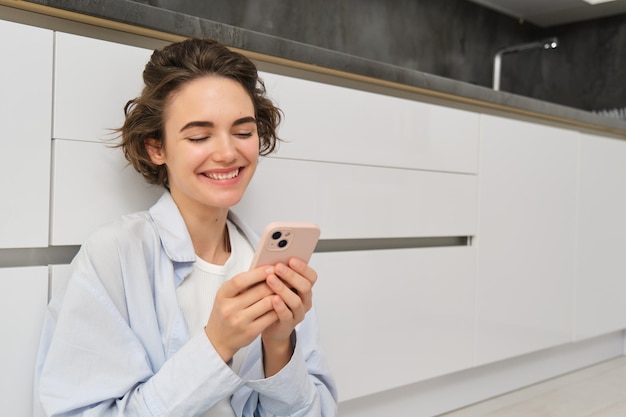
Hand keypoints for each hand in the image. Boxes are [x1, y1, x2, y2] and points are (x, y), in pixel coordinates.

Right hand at [204, 267, 277, 361]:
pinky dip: (279, 308)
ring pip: (267, 303)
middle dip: (275, 282)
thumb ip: (241, 284)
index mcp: (223, 295)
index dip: (258, 273)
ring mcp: (240, 321)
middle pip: (258, 291)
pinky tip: (283, 303)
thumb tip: (265, 269)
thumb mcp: (226, 296)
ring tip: (288, 289)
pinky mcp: (250, 331)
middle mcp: (229, 308)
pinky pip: (270, 317)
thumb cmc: (225, 312)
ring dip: (279, 295)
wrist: (218, 339)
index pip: (240, 280)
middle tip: (286, 276)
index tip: (272, 268)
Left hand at [261, 257, 317, 375]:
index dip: (303, 267)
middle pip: (305, 287)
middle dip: (291, 275)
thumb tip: (270, 258)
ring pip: (296, 301)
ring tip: (271, 280)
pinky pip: (287, 315)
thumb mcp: (276, 284)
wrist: (268, 326)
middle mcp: (304, 300)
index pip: (311, 276)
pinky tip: (273, 299)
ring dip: (283, 288)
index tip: (291, 259)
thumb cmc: (272, 301)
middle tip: (278, 267)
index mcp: (304, 288)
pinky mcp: (288, 324)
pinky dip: (280, 306)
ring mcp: (298, 313)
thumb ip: (277, 273)